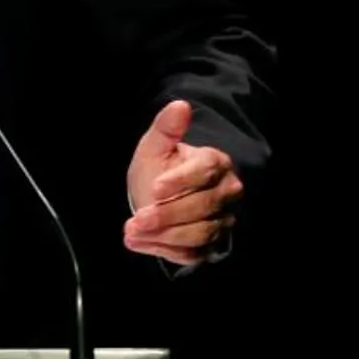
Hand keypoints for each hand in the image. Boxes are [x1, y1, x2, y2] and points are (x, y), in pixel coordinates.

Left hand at [124, 100, 242, 266]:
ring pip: (200, 233)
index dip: (181, 181)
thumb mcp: (155, 146)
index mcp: (215, 162)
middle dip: (167, 215)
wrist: (160, 196)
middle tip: (136, 219)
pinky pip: (194, 252)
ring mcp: (222, 220)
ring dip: (164, 235)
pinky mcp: (212, 244)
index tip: (154, 188)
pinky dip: (165, 250)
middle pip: (202, 207)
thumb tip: (179, 105)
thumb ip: (166, 128)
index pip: (205, 172)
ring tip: (132, 232)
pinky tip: (139, 243)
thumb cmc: (160, 167)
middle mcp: (226, 192)